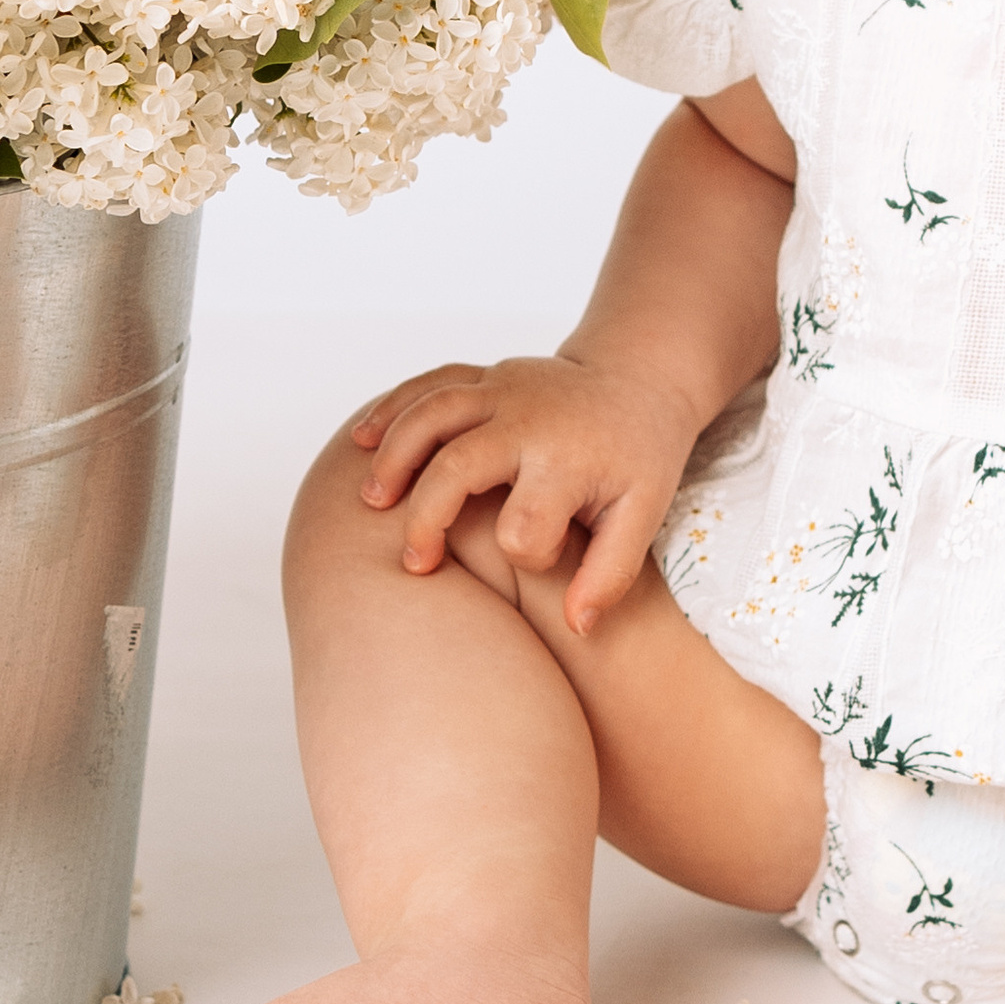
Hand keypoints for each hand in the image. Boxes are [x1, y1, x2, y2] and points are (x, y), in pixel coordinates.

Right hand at [349, 355, 699, 634]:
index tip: (543, 555)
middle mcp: (527, 420)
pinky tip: (361, 442)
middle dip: (427, 517)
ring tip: (371, 503)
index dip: (527, 554)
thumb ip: (611, 574)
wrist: (640, 377)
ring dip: (394, 457)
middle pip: (456, 466)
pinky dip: (391, 409)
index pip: (523, 526)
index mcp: (566, 461)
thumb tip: (578, 628)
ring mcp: (501, 389)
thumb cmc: (639, 455)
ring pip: (430, 413)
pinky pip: (428, 384)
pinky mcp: (485, 375)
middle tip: (413, 563)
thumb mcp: (643, 515)